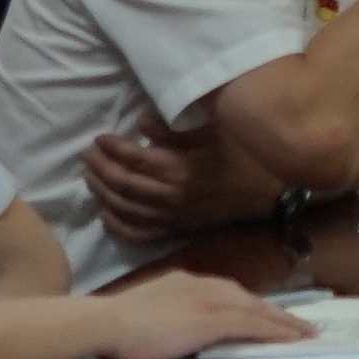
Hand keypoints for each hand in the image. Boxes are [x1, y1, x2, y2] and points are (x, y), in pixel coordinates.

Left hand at [82, 119, 259, 242]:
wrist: (270, 194)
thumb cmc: (244, 157)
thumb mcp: (215, 132)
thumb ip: (175, 130)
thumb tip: (141, 123)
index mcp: (179, 170)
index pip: (133, 160)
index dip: (112, 148)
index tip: (99, 137)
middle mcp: (170, 197)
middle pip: (122, 185)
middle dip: (100, 168)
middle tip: (88, 154)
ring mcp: (172, 217)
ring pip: (125, 209)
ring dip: (102, 193)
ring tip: (91, 176)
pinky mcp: (177, 230)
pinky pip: (140, 235)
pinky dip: (118, 227)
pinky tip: (105, 216)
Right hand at [86, 271, 304, 358]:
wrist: (105, 323)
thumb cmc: (115, 328)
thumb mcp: (147, 318)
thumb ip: (167, 322)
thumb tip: (177, 337)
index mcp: (184, 283)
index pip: (227, 292)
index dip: (250, 304)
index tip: (265, 313)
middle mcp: (201, 285)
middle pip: (248, 298)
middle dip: (275, 312)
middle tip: (298, 325)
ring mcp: (208, 300)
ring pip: (257, 310)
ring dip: (283, 322)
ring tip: (305, 334)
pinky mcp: (212, 319)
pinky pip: (253, 325)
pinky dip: (275, 332)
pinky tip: (292, 340)